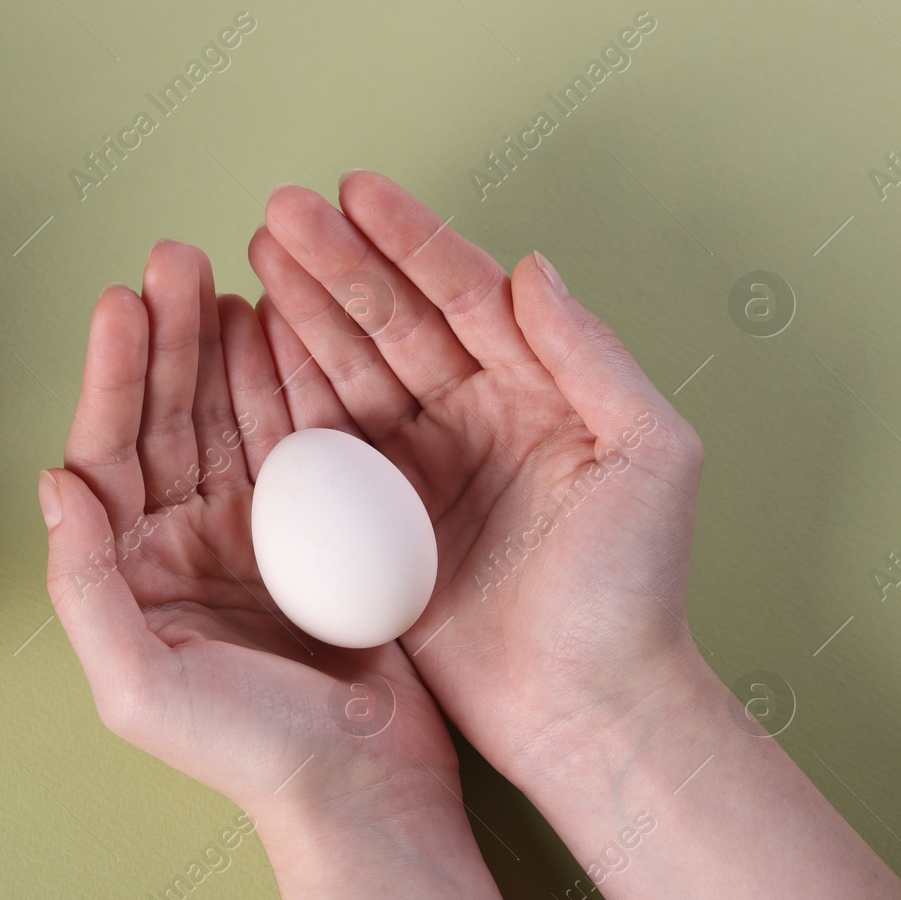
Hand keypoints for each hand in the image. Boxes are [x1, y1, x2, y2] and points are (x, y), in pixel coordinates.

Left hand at [41, 239, 576, 899]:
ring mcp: (252, 529)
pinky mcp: (318, 527)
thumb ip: (84, 587)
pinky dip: (290, 380)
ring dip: (225, 344)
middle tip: (178, 258)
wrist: (364, 788)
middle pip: (168, 418)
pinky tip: (285, 326)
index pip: (109, 454)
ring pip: (230, 414)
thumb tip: (53, 481)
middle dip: (169, 338)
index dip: (113, 377)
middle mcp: (182, 542)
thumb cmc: (248, 751)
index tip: (121, 302)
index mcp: (130, 573)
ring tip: (230, 273)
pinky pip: (298, 436)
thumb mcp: (138, 684)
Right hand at [248, 172, 705, 781]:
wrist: (586, 708)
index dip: (410, 239)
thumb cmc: (633, 592)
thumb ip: (592, 355)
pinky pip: (322, 444)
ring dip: (304, 312)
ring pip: (351, 370)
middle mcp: (472, 419)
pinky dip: (286, 392)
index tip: (354, 191)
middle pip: (394, 321)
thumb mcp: (648, 458)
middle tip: (277, 214)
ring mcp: (419, 471)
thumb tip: (531, 267)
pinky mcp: (376, 527)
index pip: (464, 295)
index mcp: (536, 393)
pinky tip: (252, 347)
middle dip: (337, 262)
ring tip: (256, 259)